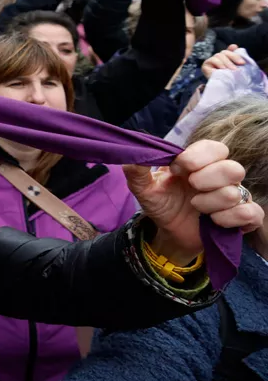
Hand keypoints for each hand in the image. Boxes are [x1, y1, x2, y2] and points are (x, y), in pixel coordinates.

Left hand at [123, 139, 264, 260]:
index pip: (216, 148)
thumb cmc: (163, 204)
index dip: (198, 157)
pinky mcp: (243, 217)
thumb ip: (137, 171)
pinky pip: (251, 214)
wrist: (170, 233)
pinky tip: (213, 221)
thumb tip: (130, 157)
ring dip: (209, 203)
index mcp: (201, 163)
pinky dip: (229, 219)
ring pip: (235, 193)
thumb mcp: (144, 188)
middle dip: (207, 179)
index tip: (176, 169)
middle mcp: (222, 177)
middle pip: (233, 168)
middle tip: (191, 188)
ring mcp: (235, 196)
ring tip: (196, 207)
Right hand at [201, 44, 247, 78]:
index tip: (240, 56)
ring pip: (219, 55)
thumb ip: (235, 58)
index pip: (229, 51)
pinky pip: (212, 60)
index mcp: (225, 58)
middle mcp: (218, 58)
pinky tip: (223, 69)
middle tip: (241, 64)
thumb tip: (234, 45)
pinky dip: (219, 63)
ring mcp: (211, 61)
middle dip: (234, 57)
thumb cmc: (228, 79)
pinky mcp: (205, 65)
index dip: (234, 51)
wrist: (219, 89)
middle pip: (225, 52)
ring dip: (227, 62)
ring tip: (232, 70)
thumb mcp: (234, 69)